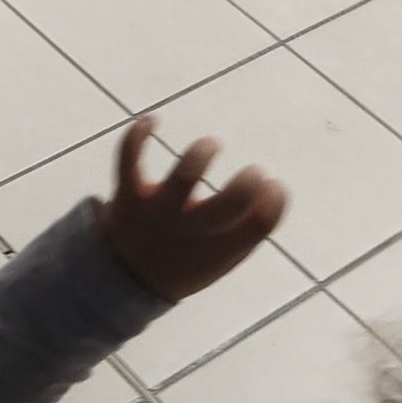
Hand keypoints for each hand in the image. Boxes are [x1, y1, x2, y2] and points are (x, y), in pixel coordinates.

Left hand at [93, 116, 286, 303]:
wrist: (126, 283)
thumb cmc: (186, 262)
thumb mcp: (222, 258)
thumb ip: (247, 230)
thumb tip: (274, 190)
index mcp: (219, 249)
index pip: (259, 225)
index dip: (275, 200)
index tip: (273, 185)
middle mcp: (191, 230)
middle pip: (229, 203)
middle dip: (247, 181)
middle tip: (253, 172)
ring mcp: (158, 212)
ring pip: (183, 176)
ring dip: (202, 153)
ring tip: (212, 144)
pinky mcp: (128, 195)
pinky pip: (129, 158)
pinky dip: (138, 134)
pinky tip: (153, 120)